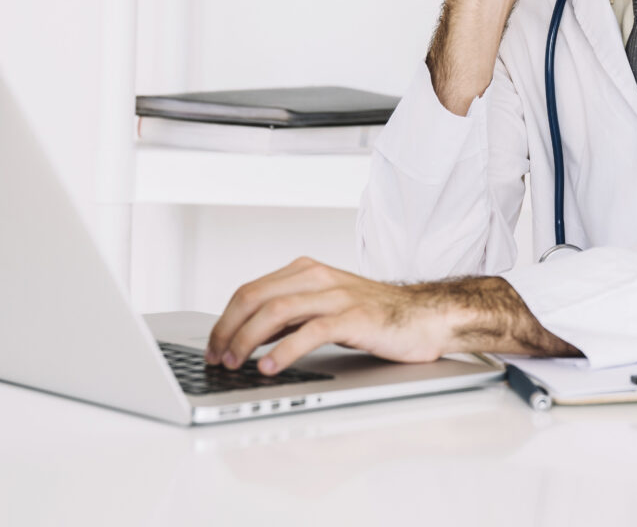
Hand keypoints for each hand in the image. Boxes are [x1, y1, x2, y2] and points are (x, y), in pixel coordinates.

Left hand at [205, 257, 451, 374]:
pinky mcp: (354, 317)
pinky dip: (284, 350)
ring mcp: (336, 295)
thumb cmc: (375, 315)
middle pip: (255, 296)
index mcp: (307, 270)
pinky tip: (270, 366)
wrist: (423, 316)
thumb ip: (290, 315)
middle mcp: (317, 276)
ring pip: (276, 310)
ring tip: (235, 363)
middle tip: (217, 357)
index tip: (213, 345)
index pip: (250, 289)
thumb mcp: (325, 307)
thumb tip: (247, 336)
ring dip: (247, 339)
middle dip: (227, 329)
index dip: (224, 319)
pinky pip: (310, 330)